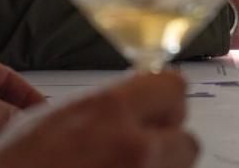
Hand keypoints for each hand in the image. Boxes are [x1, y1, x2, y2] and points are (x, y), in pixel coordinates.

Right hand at [0, 72, 197, 167]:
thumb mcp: (51, 121)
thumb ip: (104, 108)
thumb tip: (133, 104)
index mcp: (109, 112)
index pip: (174, 88)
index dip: (166, 99)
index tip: (158, 107)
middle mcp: (134, 149)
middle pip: (188, 140)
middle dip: (169, 145)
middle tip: (142, 149)